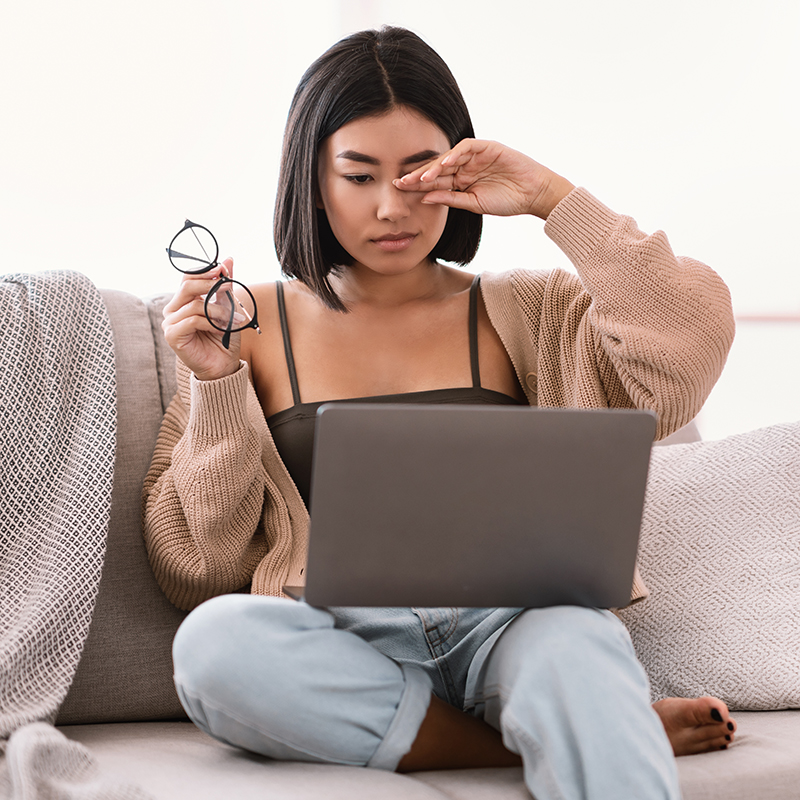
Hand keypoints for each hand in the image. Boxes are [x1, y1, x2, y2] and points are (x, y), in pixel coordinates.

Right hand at [162, 257, 241, 380]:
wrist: (222, 365)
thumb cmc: (223, 338)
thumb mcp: (227, 308)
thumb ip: (224, 286)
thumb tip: (228, 259)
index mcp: (183, 301)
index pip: (188, 278)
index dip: (205, 271)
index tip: (223, 268)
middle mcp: (173, 310)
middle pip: (188, 287)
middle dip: (211, 285)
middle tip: (229, 286)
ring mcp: (170, 323)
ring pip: (194, 305)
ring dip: (218, 310)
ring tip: (234, 319)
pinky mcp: (172, 335)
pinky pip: (193, 321)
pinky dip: (212, 323)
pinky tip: (222, 329)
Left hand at [394, 139, 574, 219]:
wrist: (534, 194)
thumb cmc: (507, 201)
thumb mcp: (474, 204)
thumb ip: (451, 199)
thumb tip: (425, 198)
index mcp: (460, 182)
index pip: (435, 182)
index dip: (417, 186)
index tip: (399, 191)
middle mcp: (464, 167)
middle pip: (437, 168)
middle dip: (418, 175)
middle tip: (400, 181)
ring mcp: (475, 156)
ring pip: (448, 157)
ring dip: (434, 166)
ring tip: (420, 177)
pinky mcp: (487, 147)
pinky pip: (467, 148)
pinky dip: (455, 154)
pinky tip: (445, 163)